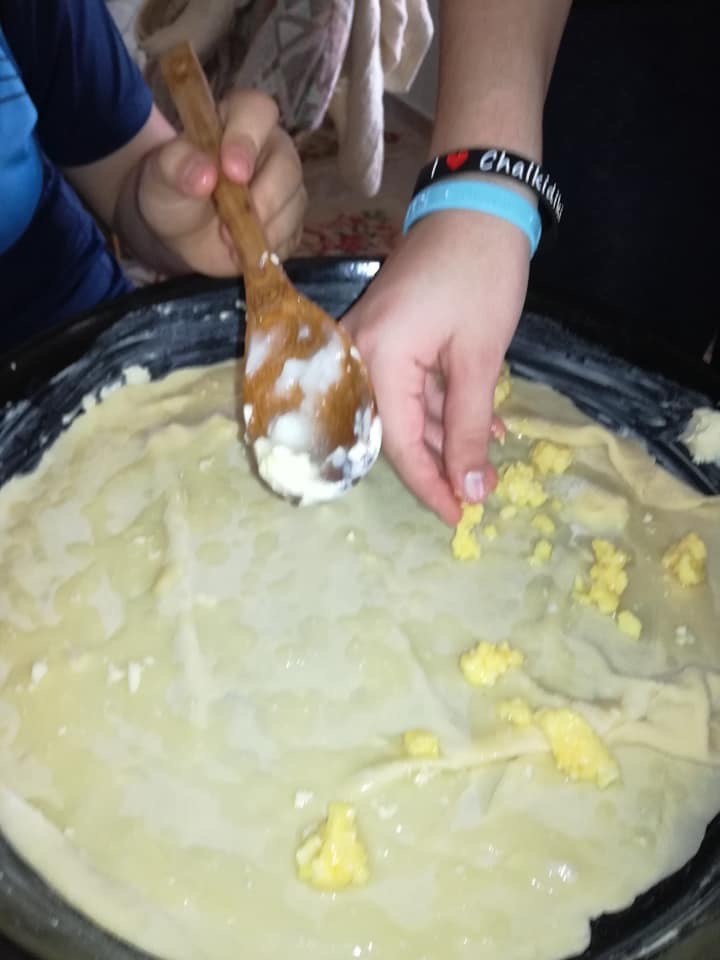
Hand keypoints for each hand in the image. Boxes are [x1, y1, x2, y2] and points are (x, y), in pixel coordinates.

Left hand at [137, 90, 305, 273]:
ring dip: (262, 228)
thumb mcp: (161, 176)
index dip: (248, 139)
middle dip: (263, 197)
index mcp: (238, 120)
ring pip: (294, 203)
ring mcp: (285, 187)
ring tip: (226, 239)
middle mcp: (270, 149)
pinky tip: (240, 250)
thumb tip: (204, 174)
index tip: (233, 172)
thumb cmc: (173, 191)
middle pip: (287, 164)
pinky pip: (292, 235)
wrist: (179, 233)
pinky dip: (267, 248)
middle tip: (229, 221)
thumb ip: (176, 166)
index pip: (257, 111)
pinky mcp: (290, 222)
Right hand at [343, 209, 529, 524]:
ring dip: (447, 433)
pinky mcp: (384, 337)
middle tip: (482, 488)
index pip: (398, 444)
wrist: (475, 204)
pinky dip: (442, 405)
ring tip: (491, 455)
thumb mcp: (479, 358)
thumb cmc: (480, 276)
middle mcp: (355, 357)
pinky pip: (407, 386)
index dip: (431, 485)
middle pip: (394, 431)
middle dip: (440, 461)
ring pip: (403, 411)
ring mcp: (366, 345)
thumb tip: (471, 490)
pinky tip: (482, 422)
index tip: (459, 516)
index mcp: (374, 360)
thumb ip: (470, 427)